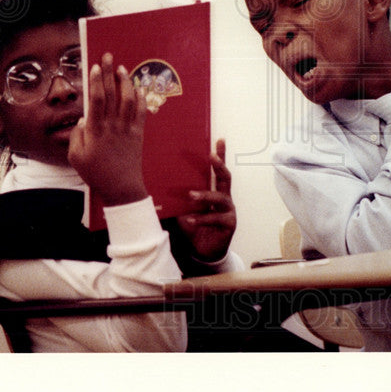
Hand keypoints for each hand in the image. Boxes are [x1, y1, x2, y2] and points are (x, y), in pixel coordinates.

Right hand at [68, 53, 147, 206]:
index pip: (96, 100)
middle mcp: (112, 125)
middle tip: (108, 56)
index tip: (95, 66)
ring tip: (122, 68)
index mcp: (95, 130)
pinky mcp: (138, 133)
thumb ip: (77, 135)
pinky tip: (139, 87)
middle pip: (111, 94)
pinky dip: (141, 98)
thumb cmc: (95, 173)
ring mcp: (127, 128)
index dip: (95, 81)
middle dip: (109, 73)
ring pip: (128, 99)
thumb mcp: (75, 157)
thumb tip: (83, 117)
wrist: (121, 187)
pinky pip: (141, 112)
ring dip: (125, 82)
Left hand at [176, 139, 236, 261]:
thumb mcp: (186, 209)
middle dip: (219, 166)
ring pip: (220, 198)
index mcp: (217, 191)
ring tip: (191, 196)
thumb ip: (181, 199)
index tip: (219, 140)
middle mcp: (225, 198)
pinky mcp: (229, 224)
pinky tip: (189, 219)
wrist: (203, 251)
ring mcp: (229, 211)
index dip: (221, 155)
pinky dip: (200, 218)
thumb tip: (161, 184)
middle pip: (225, 178)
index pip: (219, 171)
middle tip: (211, 157)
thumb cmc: (196, 227)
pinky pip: (214, 218)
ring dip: (205, 196)